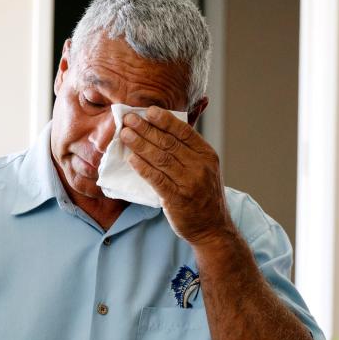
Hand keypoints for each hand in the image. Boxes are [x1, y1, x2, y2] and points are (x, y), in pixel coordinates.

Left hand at [120, 107, 233, 245]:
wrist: (213, 228)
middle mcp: (200, 167)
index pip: (184, 131)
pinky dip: (142, 167)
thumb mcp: (206, 168)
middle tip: (129, 120)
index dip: (165, 119)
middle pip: (168, 142)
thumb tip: (165, 128)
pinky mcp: (177, 199)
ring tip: (125, 135)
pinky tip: (131, 159)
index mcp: (207, 155)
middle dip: (146, 129)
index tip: (148, 111)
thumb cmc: (204, 195)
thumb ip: (190, 149)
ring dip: (140, 144)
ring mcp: (189, 183)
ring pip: (160, 158)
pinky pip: (156, 179)